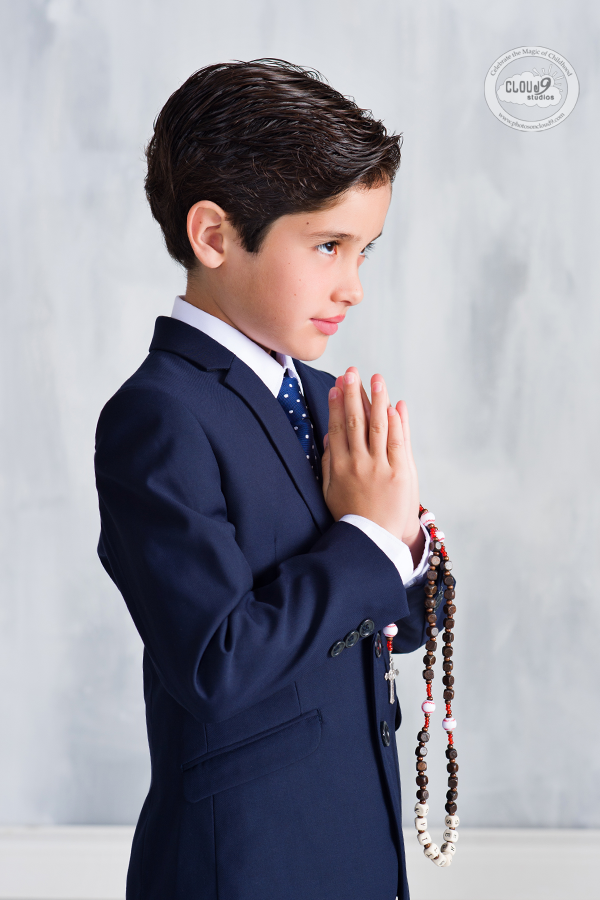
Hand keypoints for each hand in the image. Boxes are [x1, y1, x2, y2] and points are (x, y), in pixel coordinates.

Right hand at [321, 367, 421, 555]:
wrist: (376, 540)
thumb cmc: (352, 515)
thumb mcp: (330, 491)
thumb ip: (328, 463)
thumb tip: (329, 435)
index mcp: (339, 467)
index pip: (338, 428)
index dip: (337, 405)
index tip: (336, 386)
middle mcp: (358, 464)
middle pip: (355, 422)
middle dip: (353, 394)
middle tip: (351, 371)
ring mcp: (380, 468)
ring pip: (377, 426)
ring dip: (377, 399)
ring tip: (376, 378)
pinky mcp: (400, 474)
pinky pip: (397, 443)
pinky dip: (396, 422)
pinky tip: (394, 405)